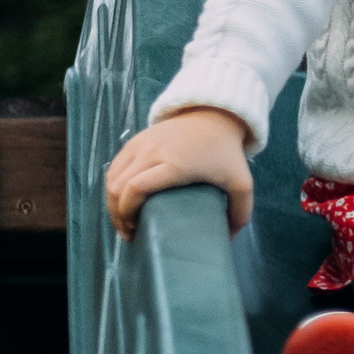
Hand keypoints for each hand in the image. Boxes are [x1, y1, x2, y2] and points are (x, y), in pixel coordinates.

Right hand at [104, 107, 253, 238]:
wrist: (214, 115)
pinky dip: (113, 187)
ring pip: (112, 178)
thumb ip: (240, 212)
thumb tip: (228, 238)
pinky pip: (115, 167)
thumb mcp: (241, 182)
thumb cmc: (226, 152)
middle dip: (117, 214)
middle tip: (129, 232)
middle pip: (118, 187)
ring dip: (112, 202)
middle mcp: (152, 153)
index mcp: (175, 165)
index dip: (127, 212)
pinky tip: (121, 201)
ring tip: (124, 220)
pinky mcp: (134, 140)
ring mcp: (140, 144)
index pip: (136, 188)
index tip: (135, 231)